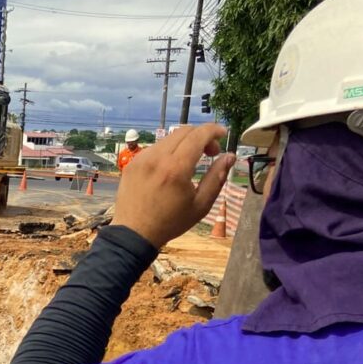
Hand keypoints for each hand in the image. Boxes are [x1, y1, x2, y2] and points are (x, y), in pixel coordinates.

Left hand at [108, 123, 234, 247]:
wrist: (133, 233)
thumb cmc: (170, 222)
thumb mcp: (200, 205)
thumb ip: (217, 178)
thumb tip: (230, 156)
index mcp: (176, 168)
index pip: (198, 135)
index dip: (213, 130)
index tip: (223, 133)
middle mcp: (157, 157)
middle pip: (183, 131)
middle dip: (201, 136)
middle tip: (211, 152)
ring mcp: (142, 159)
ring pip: (168, 138)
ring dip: (185, 143)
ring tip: (191, 161)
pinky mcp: (132, 163)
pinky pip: (155, 148)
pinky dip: (168, 150)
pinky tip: (172, 167)